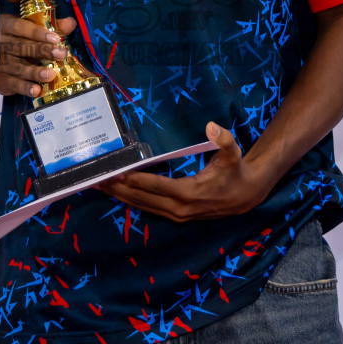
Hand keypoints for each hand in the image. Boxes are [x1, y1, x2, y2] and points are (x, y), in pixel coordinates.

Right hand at [0, 14, 77, 98]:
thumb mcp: (27, 30)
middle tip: (60, 54)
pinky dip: (25, 88)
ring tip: (51, 74)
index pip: (18, 27)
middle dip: (42, 51)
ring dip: (35, 72)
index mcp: (3, 25)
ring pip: (16, 67)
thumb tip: (70, 23)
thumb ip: (49, 26)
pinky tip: (36, 90)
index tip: (56, 38)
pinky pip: (12, 84)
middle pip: (19, 47)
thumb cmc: (14, 41)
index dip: (37, 32)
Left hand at [98, 123, 273, 222]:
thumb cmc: (236, 171)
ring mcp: (177, 215)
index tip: (117, 172)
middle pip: (142, 199)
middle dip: (118, 189)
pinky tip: (118, 193)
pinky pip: (148, 209)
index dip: (135, 180)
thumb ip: (224, 140)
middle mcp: (180, 208)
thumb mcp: (234, 153)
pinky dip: (131, 201)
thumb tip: (211, 127)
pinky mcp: (175, 217)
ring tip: (100, 186)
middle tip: (97, 179)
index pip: (156, 186)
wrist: (246, 196)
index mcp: (190, 193)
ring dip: (120, 196)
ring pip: (142, 206)